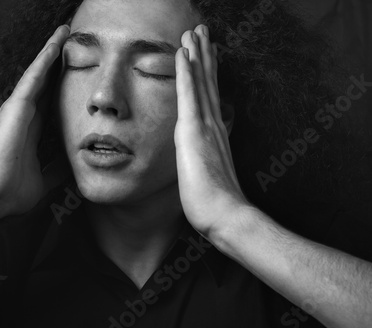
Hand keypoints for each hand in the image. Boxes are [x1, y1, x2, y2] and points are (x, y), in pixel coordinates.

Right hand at [0, 24, 70, 217]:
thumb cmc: (12, 191)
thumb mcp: (45, 179)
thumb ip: (58, 170)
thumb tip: (74, 169)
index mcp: (33, 131)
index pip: (51, 101)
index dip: (62, 85)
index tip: (77, 72)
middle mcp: (26, 115)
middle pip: (46, 81)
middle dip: (58, 61)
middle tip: (72, 40)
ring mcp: (19, 108)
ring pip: (39, 73)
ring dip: (52, 51)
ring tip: (65, 30)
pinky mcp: (15, 106)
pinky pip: (33, 76)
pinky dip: (44, 58)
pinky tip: (56, 41)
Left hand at [174, 24, 248, 238]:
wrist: (225, 216)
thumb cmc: (217, 203)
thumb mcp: (211, 177)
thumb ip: (209, 161)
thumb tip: (206, 158)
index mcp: (214, 134)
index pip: (209, 97)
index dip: (207, 75)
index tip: (204, 55)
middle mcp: (213, 124)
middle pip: (207, 83)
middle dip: (204, 55)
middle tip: (201, 31)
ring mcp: (206, 125)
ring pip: (200, 81)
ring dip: (197, 54)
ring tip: (195, 30)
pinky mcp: (195, 131)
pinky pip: (189, 94)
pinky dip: (186, 71)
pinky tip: (183, 51)